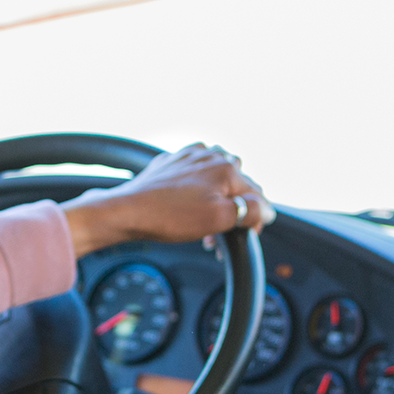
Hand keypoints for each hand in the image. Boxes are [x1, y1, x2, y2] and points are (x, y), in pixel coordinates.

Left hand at [62, 143, 275, 257]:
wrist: (126, 212)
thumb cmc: (170, 216)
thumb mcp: (220, 218)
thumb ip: (251, 211)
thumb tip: (267, 209)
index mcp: (225, 168)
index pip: (257, 195)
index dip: (253, 220)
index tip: (241, 237)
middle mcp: (208, 155)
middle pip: (236, 186)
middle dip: (233, 211)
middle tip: (219, 234)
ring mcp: (186, 157)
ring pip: (214, 181)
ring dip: (215, 203)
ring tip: (203, 226)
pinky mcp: (169, 165)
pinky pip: (193, 179)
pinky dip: (196, 195)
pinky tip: (187, 211)